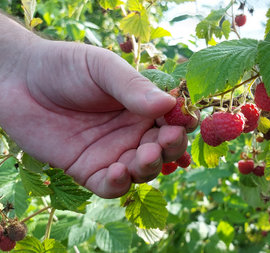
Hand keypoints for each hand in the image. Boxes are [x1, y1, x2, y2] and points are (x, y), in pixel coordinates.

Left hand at [0, 17, 193, 197]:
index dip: (184, 122)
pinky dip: (119, 184)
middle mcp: (133, 132)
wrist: (18, 79)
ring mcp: (113, 152)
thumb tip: (170, 104)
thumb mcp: (102, 68)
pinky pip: (111, 186)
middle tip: (165, 140)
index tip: (186, 121)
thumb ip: (134, 87)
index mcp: (143, 106)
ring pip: (144, 171)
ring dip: (150, 167)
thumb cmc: (65, 67)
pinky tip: (117, 171)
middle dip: (171, 148)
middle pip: (166, 149)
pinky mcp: (88, 170)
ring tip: (144, 155)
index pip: (174, 120)